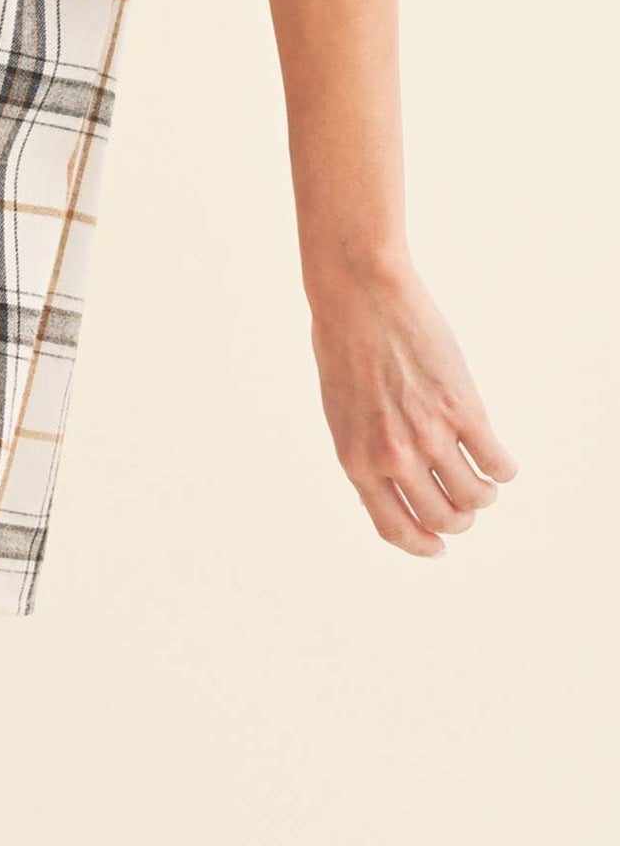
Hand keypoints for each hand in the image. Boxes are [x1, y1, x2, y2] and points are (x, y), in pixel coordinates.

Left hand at [307, 254, 517, 556]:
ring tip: (482, 480)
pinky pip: (497, 462)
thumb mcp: (342, 414)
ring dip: (483, 495)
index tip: (439, 548)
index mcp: (357, 461)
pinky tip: (498, 461)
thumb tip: (397, 491)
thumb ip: (367, 454)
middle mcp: (393, 456)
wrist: (360, 297)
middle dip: (458, 519)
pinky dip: (503, 469)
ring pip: (475, 496)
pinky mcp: (463, 408)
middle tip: (465, 506)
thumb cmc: (345, 349)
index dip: (422, 545)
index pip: (396, 528)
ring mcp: (430, 434)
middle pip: (443, 518)